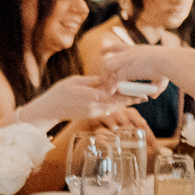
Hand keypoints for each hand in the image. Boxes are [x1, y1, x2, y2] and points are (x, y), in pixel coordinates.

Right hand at [18, 75, 136, 125]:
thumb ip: (91, 81)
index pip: (113, 95)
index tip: (139, 91)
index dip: (127, 93)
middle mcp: (94, 107)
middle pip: (117, 103)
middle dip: (131, 100)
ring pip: (113, 107)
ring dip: (125, 103)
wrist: (49, 110)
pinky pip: (107, 110)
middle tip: (145, 96)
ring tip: (137, 98)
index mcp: (90, 96)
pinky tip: (122, 102)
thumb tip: (105, 78)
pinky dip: (115, 105)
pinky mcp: (91, 116)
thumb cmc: (59, 93)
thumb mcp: (74, 81)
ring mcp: (93, 113)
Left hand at [94, 40, 171, 92]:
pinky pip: (114, 79)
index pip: (118, 47)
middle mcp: (129, 53)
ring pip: (108, 67)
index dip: (109, 49)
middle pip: (110, 59)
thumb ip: (156, 86)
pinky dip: (112, 86)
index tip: (101, 52)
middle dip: (104, 67)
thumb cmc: (168, 66)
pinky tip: (111, 92)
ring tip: (106, 87)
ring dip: (107, 77)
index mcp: (136, 50)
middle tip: (100, 76)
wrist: (168, 62)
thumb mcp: (161, 75)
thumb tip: (153, 96)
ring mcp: (126, 60)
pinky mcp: (127, 70)